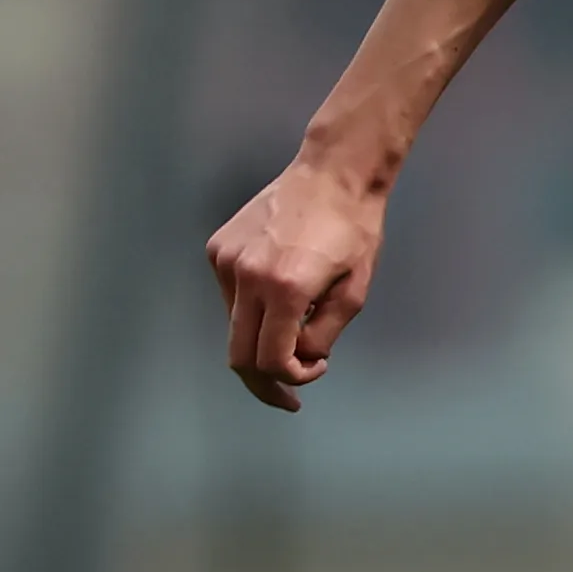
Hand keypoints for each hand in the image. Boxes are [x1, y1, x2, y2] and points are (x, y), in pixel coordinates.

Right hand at [208, 147, 387, 409]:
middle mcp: (245, 275)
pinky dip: (252, 311)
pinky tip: (280, 296)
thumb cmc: (354, 232)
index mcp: (285, 289)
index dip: (291, 381)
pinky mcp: (217, 249)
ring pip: (233, 327)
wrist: (331, 175)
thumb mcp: (355, 293)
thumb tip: (298, 359)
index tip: (315, 371)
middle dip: (263, 383)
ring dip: (260, 341)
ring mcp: (225, 261)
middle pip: (239, 355)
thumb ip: (323, 334)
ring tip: (295, 328)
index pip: (270, 361)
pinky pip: (230, 298)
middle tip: (287, 397)